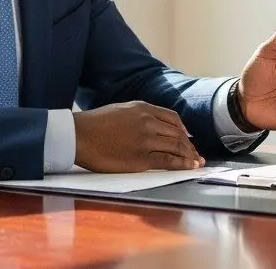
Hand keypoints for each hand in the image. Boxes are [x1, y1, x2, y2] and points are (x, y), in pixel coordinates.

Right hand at [72, 101, 205, 171]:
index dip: (184, 130)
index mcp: (143, 108)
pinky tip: (190, 167)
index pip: (173, 118)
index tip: (187, 138)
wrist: (79, 135)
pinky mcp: (141, 158)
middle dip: (189, 145)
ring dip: (190, 155)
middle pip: (178, 133)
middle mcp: (149, 122)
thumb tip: (153, 124)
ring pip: (176, 146)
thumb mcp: (121, 109)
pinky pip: (168, 160)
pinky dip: (182, 164)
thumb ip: (140, 115)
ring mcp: (146, 140)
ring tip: (197, 162)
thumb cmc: (95, 124)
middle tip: (196, 154)